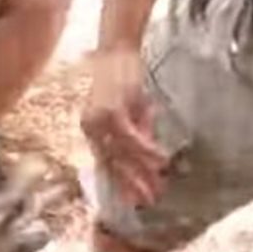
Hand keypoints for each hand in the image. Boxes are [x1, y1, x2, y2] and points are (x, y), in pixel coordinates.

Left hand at [81, 48, 168, 204]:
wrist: (117, 51)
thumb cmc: (125, 79)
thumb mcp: (134, 111)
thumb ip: (140, 133)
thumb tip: (150, 158)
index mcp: (93, 131)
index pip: (107, 164)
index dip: (122, 183)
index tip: (136, 200)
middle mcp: (91, 129)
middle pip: (113, 164)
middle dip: (133, 184)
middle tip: (149, 201)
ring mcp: (99, 121)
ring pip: (123, 155)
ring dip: (142, 172)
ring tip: (158, 187)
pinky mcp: (111, 111)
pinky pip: (131, 138)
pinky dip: (147, 150)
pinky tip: (160, 161)